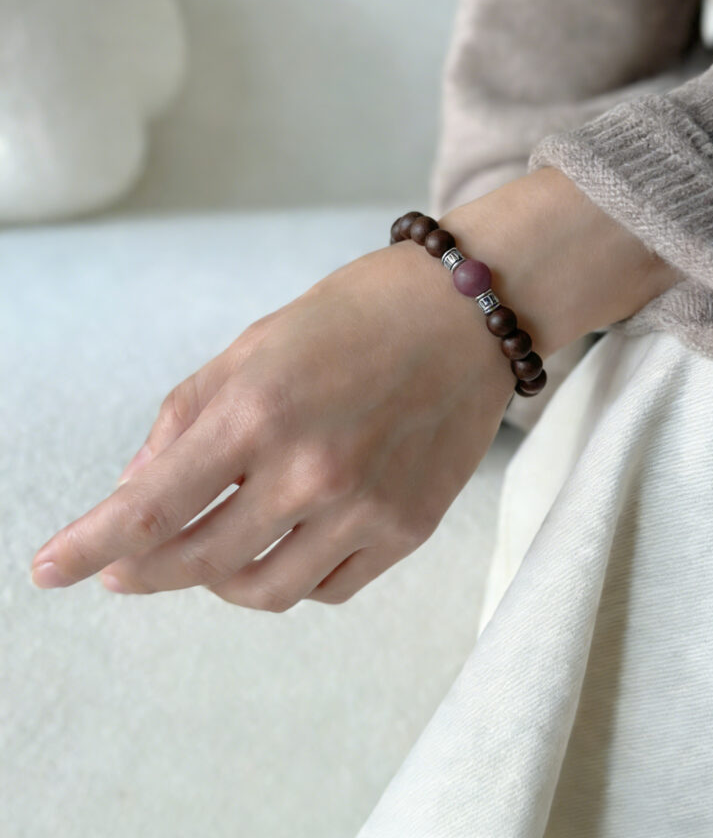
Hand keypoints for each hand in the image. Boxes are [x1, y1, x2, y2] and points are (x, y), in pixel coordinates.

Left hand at [29, 236, 515, 608]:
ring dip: (221, 579)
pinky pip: (327, 588)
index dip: (90, 546)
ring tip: (216, 547)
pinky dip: (291, 575)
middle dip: (148, 571)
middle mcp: (310, 470)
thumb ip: (187, 417)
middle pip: (200, 563)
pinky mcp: (408, 530)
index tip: (51, 570)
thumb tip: (136, 490)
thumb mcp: (255, 344)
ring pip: (263, 591)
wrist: (467, 315)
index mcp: (258, 411)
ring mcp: (364, 507)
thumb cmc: (355, 314)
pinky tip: (286, 539)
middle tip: (128, 566)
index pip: (152, 507)